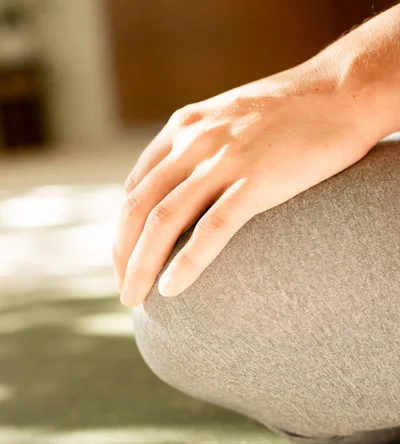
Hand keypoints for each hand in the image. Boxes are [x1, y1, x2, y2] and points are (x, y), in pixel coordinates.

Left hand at [113, 58, 377, 305]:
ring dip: (142, 265)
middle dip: (123, 255)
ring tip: (135, 299)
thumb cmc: (291, 111)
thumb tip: (190, 186)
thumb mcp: (230, 119)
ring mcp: (224, 160)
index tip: (126, 259)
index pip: (136, 187)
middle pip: (138, 208)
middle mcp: (194, 142)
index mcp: (184, 128)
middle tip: (124, 290)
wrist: (343, 89)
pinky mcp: (257, 179)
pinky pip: (212, 228)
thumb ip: (203, 147)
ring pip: (164, 221)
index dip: (123, 229)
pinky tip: (172, 288)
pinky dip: (188, 262)